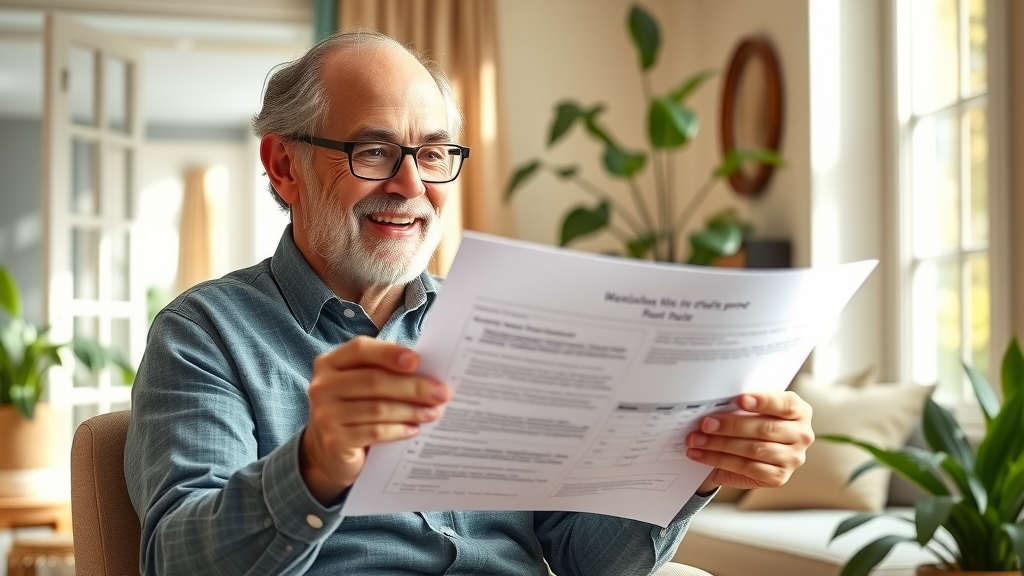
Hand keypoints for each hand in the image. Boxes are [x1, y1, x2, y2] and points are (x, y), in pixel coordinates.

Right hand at [300, 336, 449, 503]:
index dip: (389, 353)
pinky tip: (414, 429)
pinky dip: (399, 430)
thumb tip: (429, 372)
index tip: (417, 361)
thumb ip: (384, 372)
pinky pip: (375, 432)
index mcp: (330, 363)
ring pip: (377, 408)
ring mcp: (324, 414)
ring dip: (411, 410)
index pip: (360, 349)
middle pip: (374, 381)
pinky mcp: (334, 441)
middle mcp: (322, 386)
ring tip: (434, 412)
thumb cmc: (355, 407)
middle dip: (413, 387)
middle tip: (441, 393)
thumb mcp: (362, 384)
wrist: (329, 450)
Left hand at [686, 391, 812, 494]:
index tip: (740, 400)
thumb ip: (744, 404)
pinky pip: (746, 468)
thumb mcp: (753, 408)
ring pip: (754, 450)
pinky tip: (702, 455)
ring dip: (720, 444)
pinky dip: (719, 460)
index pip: (786, 405)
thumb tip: (717, 400)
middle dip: (731, 425)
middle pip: (765, 429)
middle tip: (706, 423)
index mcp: (799, 411)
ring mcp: (793, 459)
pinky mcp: (778, 477)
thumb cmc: (752, 422)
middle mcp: (801, 435)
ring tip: (697, 440)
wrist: (752, 452)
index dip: (764, 401)